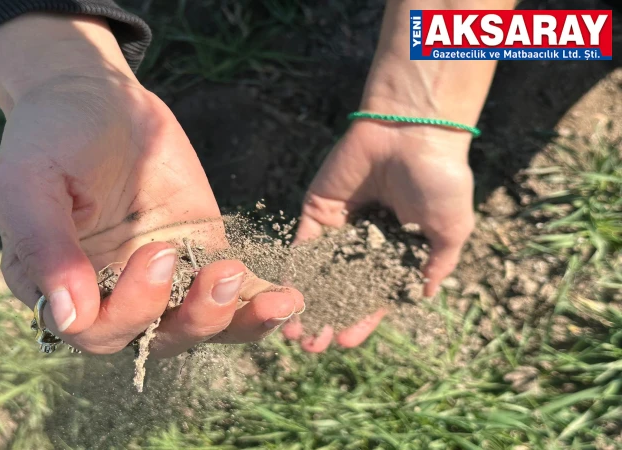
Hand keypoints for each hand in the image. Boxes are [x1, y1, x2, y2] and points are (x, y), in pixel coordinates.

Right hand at [0, 14, 302, 356]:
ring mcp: (162, 280)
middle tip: (213, 267)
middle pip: (154, 340)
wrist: (100, 98)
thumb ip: (43, 244)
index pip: (94, 331)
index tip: (153, 256)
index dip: (128, 311)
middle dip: (190, 317)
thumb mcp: (27, 180)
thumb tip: (66, 318)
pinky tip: (289, 298)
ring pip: (199, 327)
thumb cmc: (52, 134)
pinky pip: (232, 297)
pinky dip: (260, 305)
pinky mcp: (201, 258)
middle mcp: (111, 294)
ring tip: (271, 299)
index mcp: (59, 287)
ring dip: (233, 320)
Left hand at [284, 119, 474, 351]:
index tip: (346, 343)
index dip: (362, 320)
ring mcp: (340, 227)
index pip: (375, 295)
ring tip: (293, 331)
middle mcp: (365, 243)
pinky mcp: (318, 210)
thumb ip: (437, 264)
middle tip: (312, 346)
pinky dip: (294, 270)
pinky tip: (285, 295)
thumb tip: (424, 295)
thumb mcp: (451, 230)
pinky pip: (303, 244)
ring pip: (318, 273)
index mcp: (396, 251)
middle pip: (342, 289)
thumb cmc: (440, 180)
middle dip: (327, 317)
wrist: (412, 132)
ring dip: (306, 301)